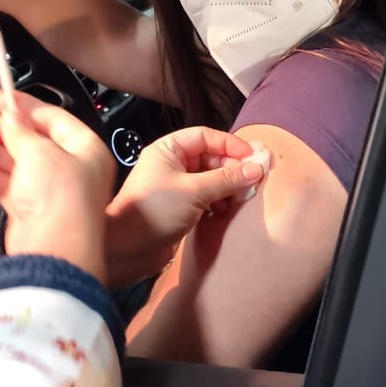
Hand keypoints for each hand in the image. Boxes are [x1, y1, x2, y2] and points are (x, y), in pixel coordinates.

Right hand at [0, 90, 114, 282]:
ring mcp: (50, 191)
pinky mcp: (30, 210)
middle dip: (0, 130)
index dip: (25, 106)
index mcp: (86, 149)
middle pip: (30, 140)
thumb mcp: (39, 151)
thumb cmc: (60, 197)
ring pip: (14, 162)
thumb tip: (10, 114)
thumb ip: (21, 130)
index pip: (53, 118)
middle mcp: (72, 169)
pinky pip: (5, 184)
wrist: (54, 250)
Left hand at [105, 127, 265, 285]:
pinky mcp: (180, 206)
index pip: (206, 136)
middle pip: (211, 157)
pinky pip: (206, 196)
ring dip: (228, 186)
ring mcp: (176, 186)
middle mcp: (172, 163)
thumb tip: (258, 169)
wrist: (127, 250)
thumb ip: (228, 178)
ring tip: (242, 197)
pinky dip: (219, 200)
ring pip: (211, 178)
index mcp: (169, 149)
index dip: (231, 145)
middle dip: (232, 168)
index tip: (253, 158)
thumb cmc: (157, 210)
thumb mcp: (195, 191)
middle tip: (253, 181)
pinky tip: (227, 210)